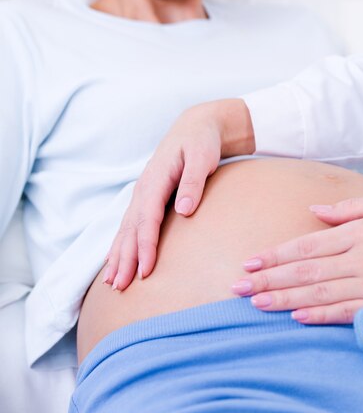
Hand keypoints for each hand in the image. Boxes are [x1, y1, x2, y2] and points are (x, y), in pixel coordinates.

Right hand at [104, 99, 254, 290]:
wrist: (195, 126)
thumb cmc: (201, 142)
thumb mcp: (202, 157)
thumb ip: (193, 183)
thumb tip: (185, 210)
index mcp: (156, 179)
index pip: (148, 219)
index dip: (145, 246)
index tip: (145, 271)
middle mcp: (144, 188)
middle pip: (131, 229)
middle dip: (124, 258)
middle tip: (119, 286)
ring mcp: (143, 193)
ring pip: (126, 229)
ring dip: (118, 255)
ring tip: (111, 282)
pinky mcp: (147, 197)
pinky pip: (130, 224)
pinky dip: (121, 244)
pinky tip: (115, 260)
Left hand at [232, 196, 362, 323]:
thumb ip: (347, 208)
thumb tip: (313, 210)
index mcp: (356, 233)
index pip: (306, 245)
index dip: (275, 255)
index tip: (250, 263)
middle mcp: (359, 257)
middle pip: (305, 270)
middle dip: (268, 278)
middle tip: (239, 287)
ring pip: (319, 292)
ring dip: (285, 298)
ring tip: (256, 303)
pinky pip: (346, 312)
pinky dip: (320, 315)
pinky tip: (296, 317)